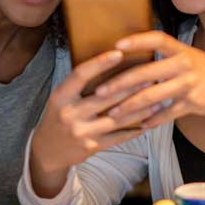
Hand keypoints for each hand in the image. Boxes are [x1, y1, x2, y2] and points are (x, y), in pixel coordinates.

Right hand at [29, 50, 159, 196]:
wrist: (47, 151)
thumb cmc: (58, 117)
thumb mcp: (61, 99)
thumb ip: (79, 85)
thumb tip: (108, 63)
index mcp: (60, 97)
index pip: (80, 75)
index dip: (99, 63)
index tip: (118, 53)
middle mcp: (70, 114)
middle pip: (104, 97)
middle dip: (130, 86)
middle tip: (150, 75)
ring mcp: (81, 132)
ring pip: (116, 118)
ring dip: (139, 109)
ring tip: (157, 99)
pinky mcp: (92, 147)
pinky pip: (118, 136)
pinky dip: (134, 129)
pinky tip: (148, 122)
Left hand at [96, 31, 204, 127]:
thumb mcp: (192, 60)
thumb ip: (168, 61)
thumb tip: (140, 64)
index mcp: (182, 50)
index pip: (156, 38)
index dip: (136, 40)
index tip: (116, 45)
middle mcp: (184, 64)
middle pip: (146, 71)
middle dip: (120, 83)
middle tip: (100, 91)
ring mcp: (189, 84)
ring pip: (152, 96)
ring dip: (129, 107)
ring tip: (112, 114)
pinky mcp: (193, 103)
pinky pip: (168, 113)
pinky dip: (153, 121)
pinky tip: (140, 127)